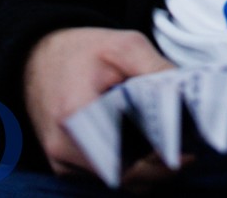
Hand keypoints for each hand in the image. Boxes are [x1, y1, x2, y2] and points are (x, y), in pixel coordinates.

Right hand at [23, 26, 174, 178]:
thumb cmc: (81, 50)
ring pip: (115, 182)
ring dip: (145, 171)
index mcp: (76, 116)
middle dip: (158, 168)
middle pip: (123, 177)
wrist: (37, 57)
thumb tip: (186, 94)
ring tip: (173, 148)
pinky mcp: (64, 165)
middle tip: (189, 153)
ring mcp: (61, 162)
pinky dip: (129, 168)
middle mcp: (63, 148)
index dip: (157, 161)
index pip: (124, 160)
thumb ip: (155, 68)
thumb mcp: (123, 45)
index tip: (186, 151)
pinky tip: (149, 150)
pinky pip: (104, 178)